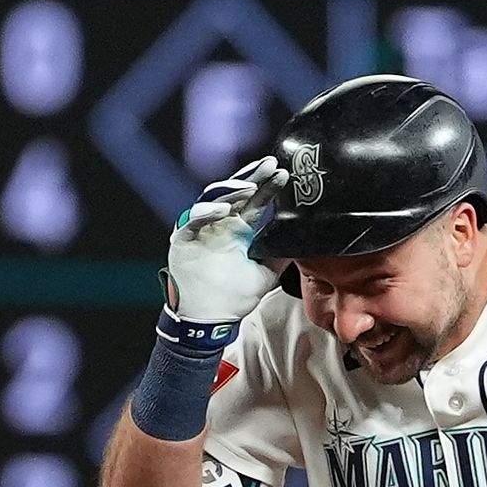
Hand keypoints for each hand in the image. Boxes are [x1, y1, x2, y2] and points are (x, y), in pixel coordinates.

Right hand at [160, 158, 280, 358]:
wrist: (210, 321)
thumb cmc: (234, 298)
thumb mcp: (266, 274)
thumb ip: (280, 255)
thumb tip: (303, 240)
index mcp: (239, 231)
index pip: (254, 202)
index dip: (267, 187)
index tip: (282, 174)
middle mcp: (220, 226)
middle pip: (235, 194)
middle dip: (252, 177)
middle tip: (269, 165)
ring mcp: (201, 231)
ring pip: (213, 199)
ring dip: (231, 189)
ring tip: (249, 186)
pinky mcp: (183, 240)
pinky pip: (191, 219)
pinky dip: (206, 211)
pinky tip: (223, 208)